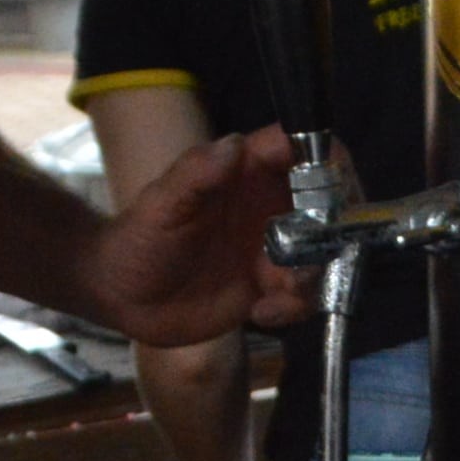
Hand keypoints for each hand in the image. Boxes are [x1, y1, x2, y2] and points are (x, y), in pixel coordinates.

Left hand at [81, 126, 310, 343]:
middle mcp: (271, 206)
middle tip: (312, 259)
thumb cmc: (137, 238)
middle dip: (332, 234)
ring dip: (310, 278)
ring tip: (273, 296)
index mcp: (248, 172)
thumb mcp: (163, 205)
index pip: (304, 149)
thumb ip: (196, 174)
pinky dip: (293, 307)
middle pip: (331, 205)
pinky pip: (305, 295)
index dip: (330, 162)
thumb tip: (234, 146)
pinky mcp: (271, 287)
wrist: (122, 296)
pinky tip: (261, 313)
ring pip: (324, 255)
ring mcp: (275, 247)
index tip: (337, 192)